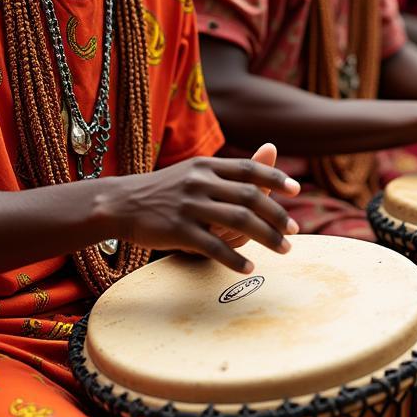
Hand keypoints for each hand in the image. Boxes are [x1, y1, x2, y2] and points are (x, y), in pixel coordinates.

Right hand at [112, 144, 299, 272]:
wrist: (120, 204)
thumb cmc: (165, 190)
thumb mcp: (195, 172)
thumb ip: (232, 168)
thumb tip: (272, 149)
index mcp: (206, 166)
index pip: (249, 169)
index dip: (275, 178)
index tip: (296, 190)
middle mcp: (200, 182)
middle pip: (249, 197)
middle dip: (277, 215)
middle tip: (294, 231)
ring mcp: (189, 206)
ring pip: (238, 221)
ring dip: (267, 237)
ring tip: (284, 250)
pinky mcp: (177, 230)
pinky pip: (214, 247)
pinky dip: (235, 258)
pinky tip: (249, 267)